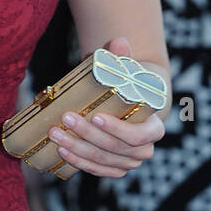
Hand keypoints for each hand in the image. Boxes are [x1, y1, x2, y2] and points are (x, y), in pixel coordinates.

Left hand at [48, 36, 165, 177]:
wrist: (132, 102)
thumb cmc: (131, 84)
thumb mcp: (130, 70)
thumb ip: (124, 57)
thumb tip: (118, 41)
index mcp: (154, 128)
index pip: (139, 136)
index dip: (117, 130)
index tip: (96, 116)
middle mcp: (144, 150)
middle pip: (116, 149)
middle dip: (87, 135)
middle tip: (65, 119)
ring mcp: (129, 162)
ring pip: (103, 160)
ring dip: (77, 149)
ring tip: (55, 134)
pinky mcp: (114, 168)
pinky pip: (98, 169)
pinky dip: (80, 162)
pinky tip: (62, 151)